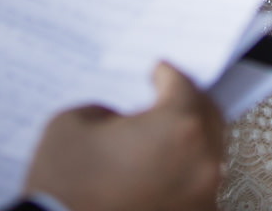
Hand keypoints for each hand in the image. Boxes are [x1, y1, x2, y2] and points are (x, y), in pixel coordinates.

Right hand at [25, 63, 225, 210]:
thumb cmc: (65, 187)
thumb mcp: (75, 123)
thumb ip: (110, 111)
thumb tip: (124, 124)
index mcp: (177, 128)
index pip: (183, 87)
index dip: (167, 75)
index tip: (159, 73)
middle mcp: (201, 163)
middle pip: (207, 118)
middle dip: (186, 105)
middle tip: (168, 98)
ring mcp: (201, 198)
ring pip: (207, 156)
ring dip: (188, 141)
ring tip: (160, 137)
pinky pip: (195, 188)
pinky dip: (181, 175)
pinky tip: (156, 172)